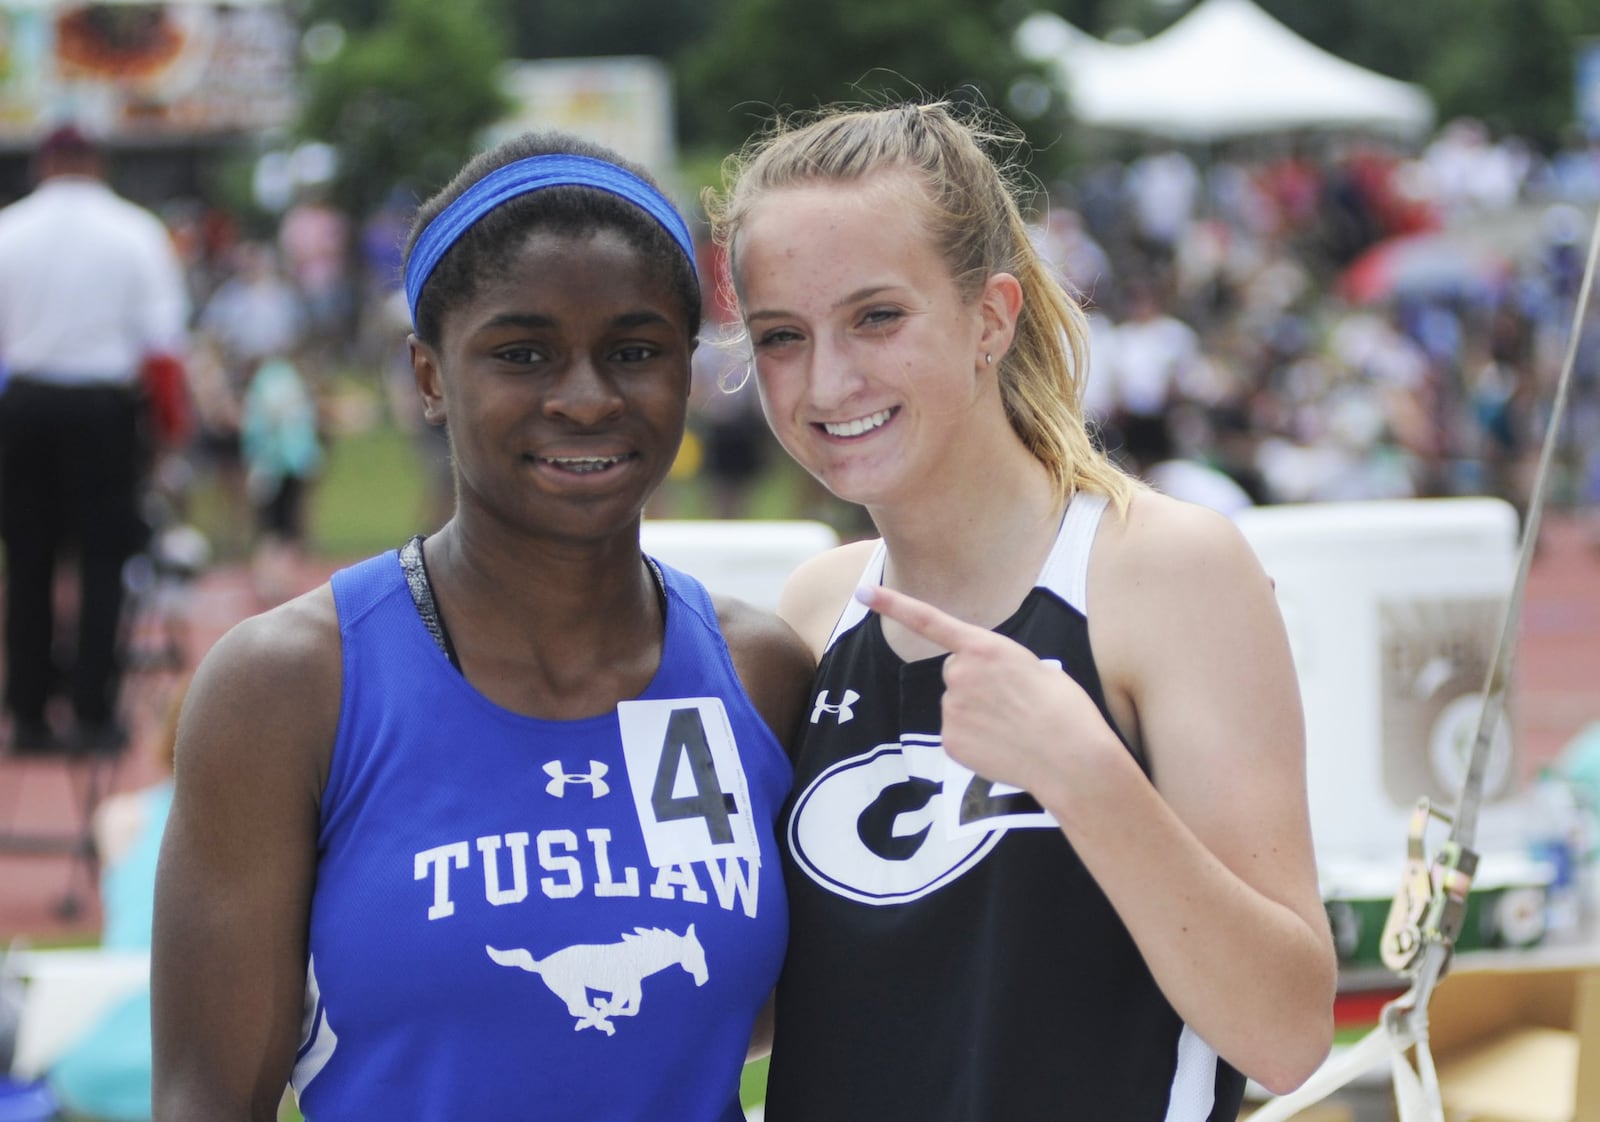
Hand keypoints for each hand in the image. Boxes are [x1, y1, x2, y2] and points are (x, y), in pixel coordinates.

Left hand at [857, 584, 1116, 798]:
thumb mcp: (1038, 668)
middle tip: (1013, 702)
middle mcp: (960, 674)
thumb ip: (1002, 666)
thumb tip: (992, 684)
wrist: (1072, 758)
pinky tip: (1003, 746)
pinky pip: (957, 735)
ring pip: (957, 706)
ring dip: (978, 713)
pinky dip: (976, 741)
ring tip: (1014, 726)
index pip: (930, 620)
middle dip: (976, 683)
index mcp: (985, 647)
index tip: (863, 591)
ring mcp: (951, 709)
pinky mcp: (949, 742)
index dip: (893, 604)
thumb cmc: (1066, 711)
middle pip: (955, 672)